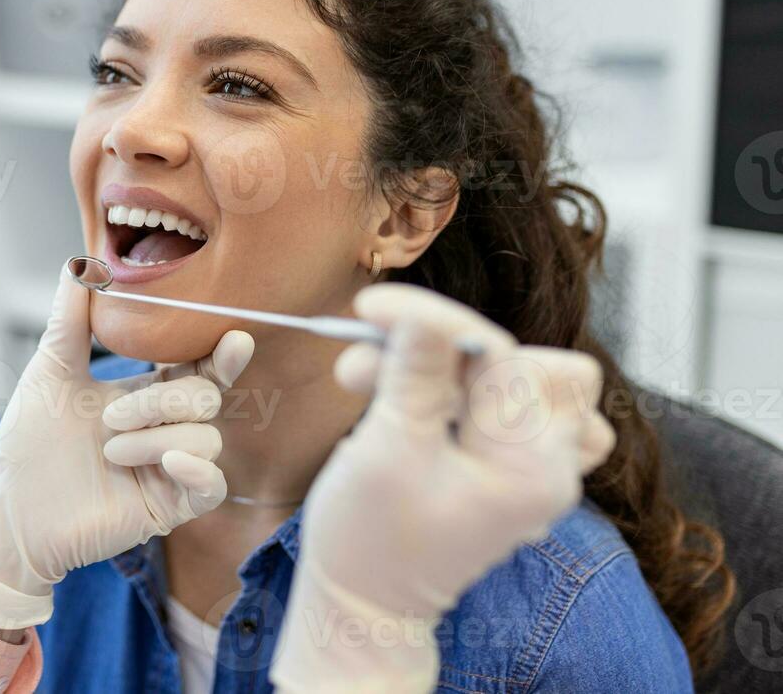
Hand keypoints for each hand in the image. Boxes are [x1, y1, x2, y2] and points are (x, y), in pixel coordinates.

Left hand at [0, 264, 253, 629]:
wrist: (10, 506)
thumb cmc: (29, 440)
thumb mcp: (51, 369)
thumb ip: (71, 318)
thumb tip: (79, 262)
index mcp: (147, 394)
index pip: (200, 366)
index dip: (222, 353)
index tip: (233, 337)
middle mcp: (165, 429)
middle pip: (206, 397)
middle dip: (163, 401)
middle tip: (109, 419)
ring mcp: (171, 468)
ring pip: (209, 438)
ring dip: (157, 438)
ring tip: (110, 452)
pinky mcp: (171, 507)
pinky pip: (213, 485)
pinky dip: (198, 470)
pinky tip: (169, 462)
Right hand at [271, 283, 613, 692]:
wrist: (364, 606)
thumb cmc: (370, 541)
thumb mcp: (386, 450)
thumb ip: (414, 375)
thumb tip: (422, 312)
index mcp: (532, 470)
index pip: (501, 357)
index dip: (432, 322)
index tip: (369, 309)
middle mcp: (551, 468)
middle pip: (532, 363)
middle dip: (450, 348)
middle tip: (377, 355)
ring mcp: (536, 469)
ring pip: (523, 379)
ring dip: (452, 368)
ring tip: (377, 382)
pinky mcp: (513, 466)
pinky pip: (506, 406)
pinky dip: (459, 392)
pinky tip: (405, 398)